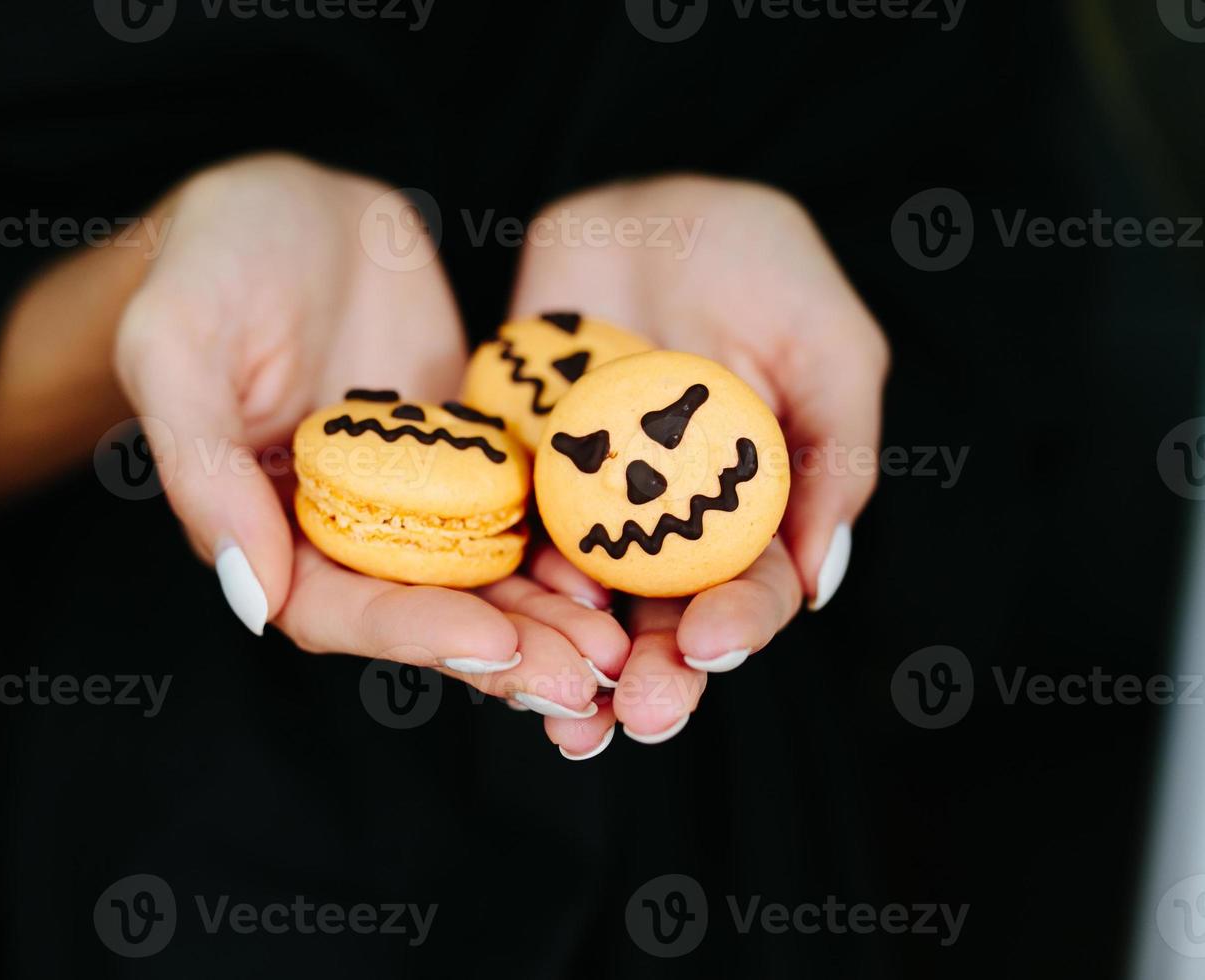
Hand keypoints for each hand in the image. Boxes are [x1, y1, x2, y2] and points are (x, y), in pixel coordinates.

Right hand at [114, 154, 612, 715]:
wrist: (287, 205)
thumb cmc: (208, 265)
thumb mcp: (177, 345)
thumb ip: (203, 470)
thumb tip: (251, 598)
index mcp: (264, 528)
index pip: (339, 609)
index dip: (415, 632)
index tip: (492, 645)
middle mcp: (343, 529)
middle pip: (425, 612)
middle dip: (505, 651)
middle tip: (586, 682)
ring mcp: (413, 495)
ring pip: (483, 577)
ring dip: (549, 620)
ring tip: (619, 651)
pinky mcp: (470, 456)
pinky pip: (521, 510)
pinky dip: (566, 545)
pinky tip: (623, 568)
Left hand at [509, 176, 888, 753]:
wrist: (648, 205)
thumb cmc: (761, 266)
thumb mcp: (829, 347)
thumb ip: (837, 457)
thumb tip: (822, 582)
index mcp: (750, 513)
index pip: (748, 588)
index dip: (738, 624)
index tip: (713, 644)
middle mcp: (667, 527)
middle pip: (660, 619)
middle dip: (656, 675)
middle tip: (641, 714)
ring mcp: (589, 507)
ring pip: (579, 602)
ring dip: (573, 662)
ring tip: (565, 714)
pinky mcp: (519, 476)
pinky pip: (504, 538)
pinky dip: (500, 587)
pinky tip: (495, 625)